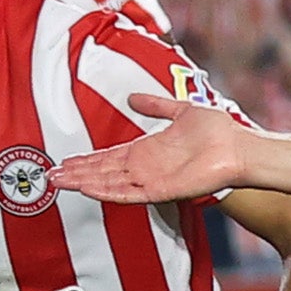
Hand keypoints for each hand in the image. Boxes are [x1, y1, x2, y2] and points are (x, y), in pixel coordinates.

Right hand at [50, 102, 248, 203]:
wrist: (240, 146)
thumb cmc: (217, 131)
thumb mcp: (180, 111)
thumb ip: (156, 106)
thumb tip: (133, 97)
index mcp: (147, 151)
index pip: (108, 158)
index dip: (86, 160)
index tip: (63, 162)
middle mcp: (146, 168)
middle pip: (103, 173)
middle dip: (77, 174)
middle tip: (50, 176)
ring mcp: (152, 180)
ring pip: (110, 184)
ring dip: (85, 183)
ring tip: (60, 183)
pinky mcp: (163, 190)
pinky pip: (131, 193)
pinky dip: (109, 191)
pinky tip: (89, 189)